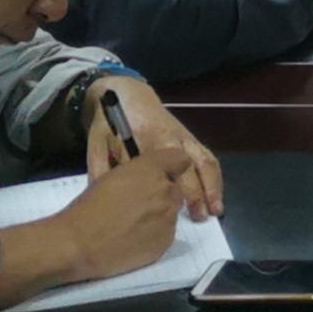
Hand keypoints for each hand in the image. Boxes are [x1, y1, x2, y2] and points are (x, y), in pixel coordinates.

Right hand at [49, 142, 191, 282]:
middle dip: (162, 196)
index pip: (180, 159)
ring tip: (132, 226)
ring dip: (158, 217)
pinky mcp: (166, 241)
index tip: (165, 175)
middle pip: (175, 190)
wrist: (78, 243)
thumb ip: (137, 174)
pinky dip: (155, 236)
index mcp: (150, 168)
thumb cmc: (88, 207)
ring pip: (171, 213)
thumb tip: (146, 179)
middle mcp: (165, 190)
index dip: (173, 168)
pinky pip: (166, 234)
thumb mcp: (112, 177)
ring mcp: (168, 217)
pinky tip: (133, 240)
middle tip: (138, 208)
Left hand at [82, 77, 221, 220]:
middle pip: (191, 164)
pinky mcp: (190, 138)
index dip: (172, 188)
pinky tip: (216, 197)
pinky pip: (207, 157)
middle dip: (198, 192)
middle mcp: (171, 136)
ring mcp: (184, 136)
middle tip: (200, 218)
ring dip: (213, 186)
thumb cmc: (110, 122)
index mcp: (146, 136)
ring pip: (205, 161)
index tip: (172, 212)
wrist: (126, 94)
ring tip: (216, 210)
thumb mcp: (96, 143)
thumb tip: (104, 201)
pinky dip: (215, 178)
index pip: (164, 165)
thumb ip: (101, 169)